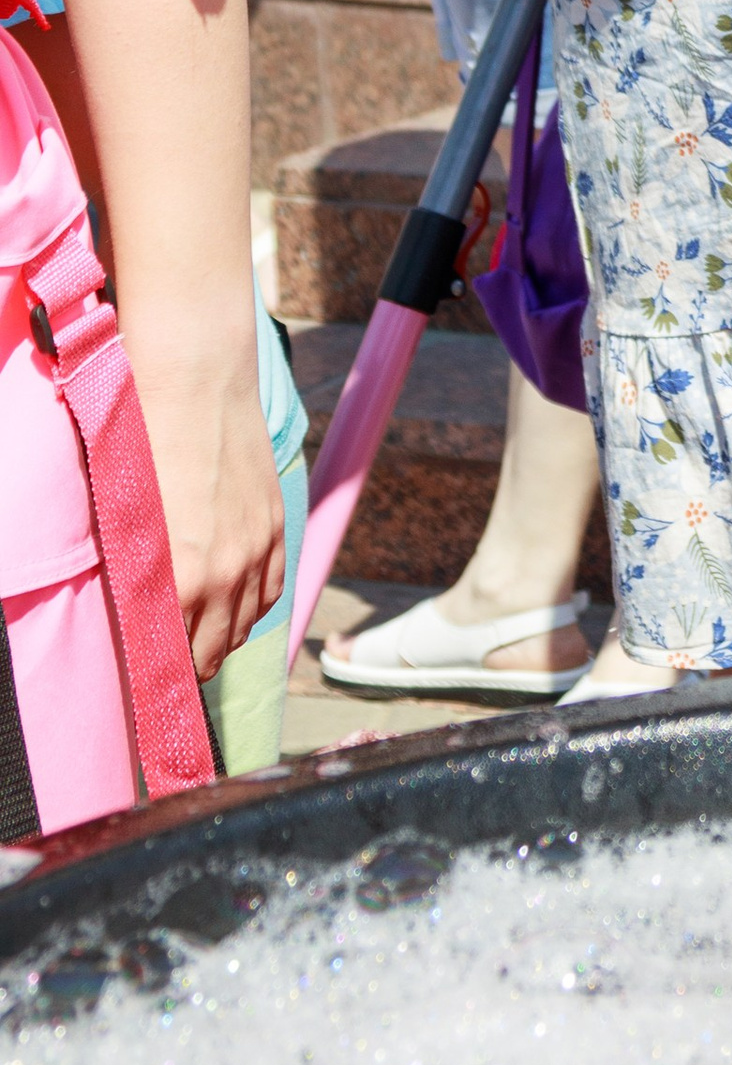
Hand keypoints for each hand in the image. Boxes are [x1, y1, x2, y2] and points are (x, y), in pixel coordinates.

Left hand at [124, 335, 286, 675]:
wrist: (197, 383)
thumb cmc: (143, 444)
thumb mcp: (125, 523)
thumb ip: (137, 579)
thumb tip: (139, 618)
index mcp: (179, 579)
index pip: (171, 657)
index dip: (159, 676)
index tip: (148, 681)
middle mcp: (224, 574)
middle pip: (212, 653)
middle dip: (190, 666)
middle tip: (170, 664)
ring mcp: (256, 550)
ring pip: (245, 626)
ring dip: (222, 639)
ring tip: (200, 637)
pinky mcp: (275, 525)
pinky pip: (271, 591)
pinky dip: (252, 608)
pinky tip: (234, 606)